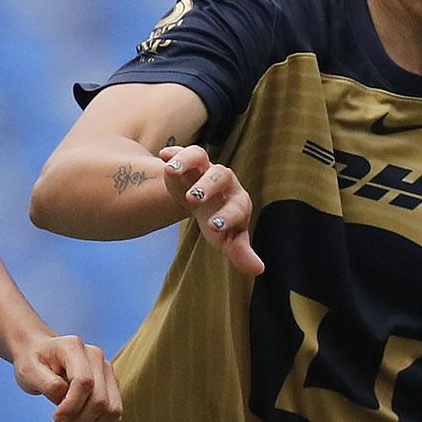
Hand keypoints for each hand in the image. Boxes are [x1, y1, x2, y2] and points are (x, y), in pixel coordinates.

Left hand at [13, 331, 121, 421]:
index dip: (71, 406)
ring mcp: (107, 370)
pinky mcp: (111, 384)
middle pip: (100, 400)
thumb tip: (64, 399)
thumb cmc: (33, 362)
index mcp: (74, 347)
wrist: (40, 352)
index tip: (55, 417)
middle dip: (79, 420)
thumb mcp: (28, 371)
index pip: (84, 382)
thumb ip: (47, 385)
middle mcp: (96, 357)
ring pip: (112, 409)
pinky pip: (115, 413)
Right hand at [160, 145, 262, 275]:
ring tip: (170, 171)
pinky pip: (183, 151)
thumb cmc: (217, 221)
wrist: (202, 201)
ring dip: (186, 162)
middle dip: (207, 185)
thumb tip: (258, 270)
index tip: (213, 226)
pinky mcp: (188, 161)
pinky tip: (163, 155)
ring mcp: (205, 168)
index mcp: (238, 202)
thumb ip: (240, 251)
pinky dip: (174, 153)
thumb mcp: (227, 238)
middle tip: (193, 198)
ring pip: (200, 157)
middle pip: (221, 175)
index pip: (238, 207)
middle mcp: (225, 181)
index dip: (228, 216)